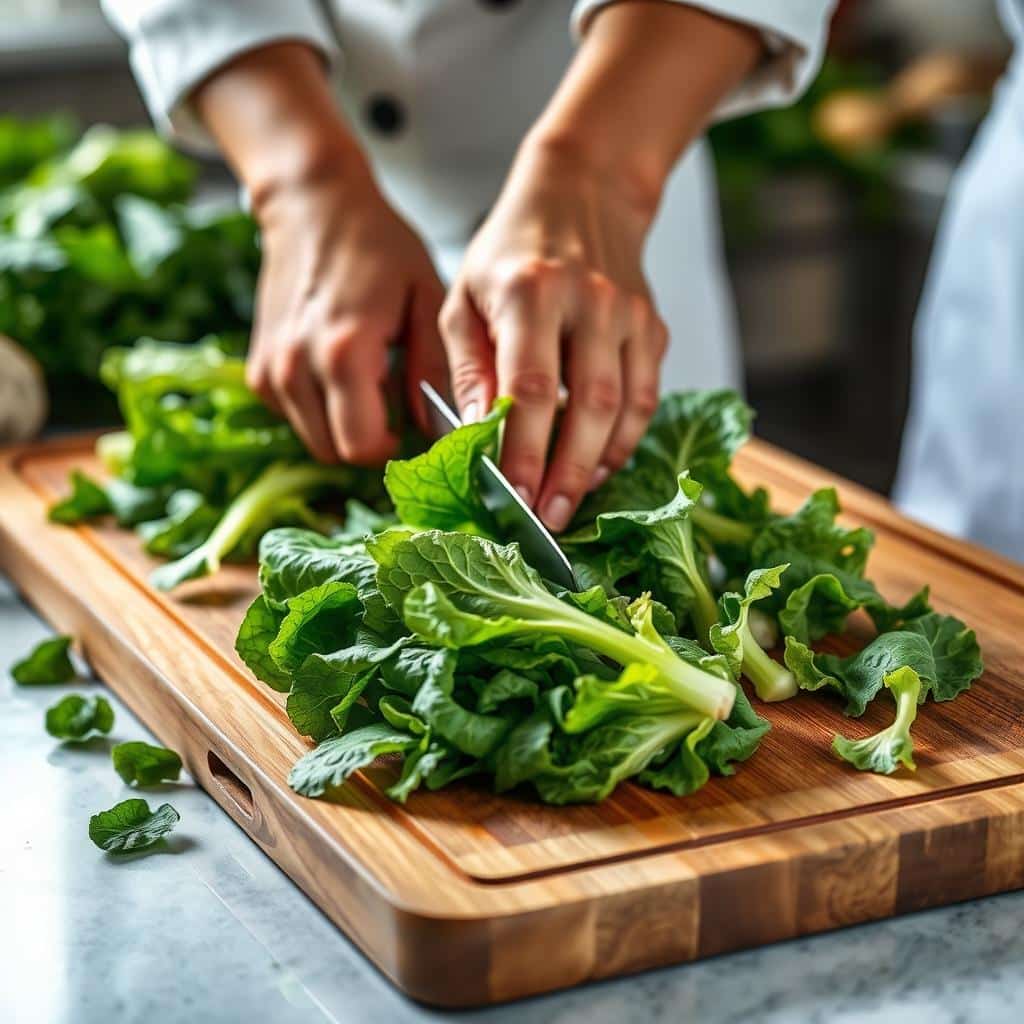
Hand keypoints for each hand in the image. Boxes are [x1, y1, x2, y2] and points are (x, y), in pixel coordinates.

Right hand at [248, 174, 447, 463]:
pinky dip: (318, 410)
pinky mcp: (258, 370)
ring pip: (313, 441)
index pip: (363, 447)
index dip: (393, 449)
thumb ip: (432, 368)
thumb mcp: (426, 298)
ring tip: (368, 383)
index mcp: (345, 352)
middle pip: (335, 453)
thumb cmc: (377, 244)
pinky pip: (293, 417)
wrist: (313, 204)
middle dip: (369, 442)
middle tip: (393, 408)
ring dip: (343, 427)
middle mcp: (298, 367)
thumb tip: (435, 427)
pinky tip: (339, 373)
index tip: (409, 428)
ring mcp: (271, 370)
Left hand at [440, 143, 666, 530]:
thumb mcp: (464, 298)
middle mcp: (588, 301)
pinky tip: (599, 466)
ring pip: (624, 408)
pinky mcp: (652, 327)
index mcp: (529, 291)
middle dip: (566, 472)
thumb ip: (469, 369)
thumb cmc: (510, 250)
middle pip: (586, 406)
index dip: (524, 449)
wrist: (583, 192)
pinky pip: (646, 397)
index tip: (512, 496)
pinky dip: (625, 440)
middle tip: (547, 519)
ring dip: (597, 465)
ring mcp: (629, 314)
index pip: (530, 386)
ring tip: (570, 503)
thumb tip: (478, 436)